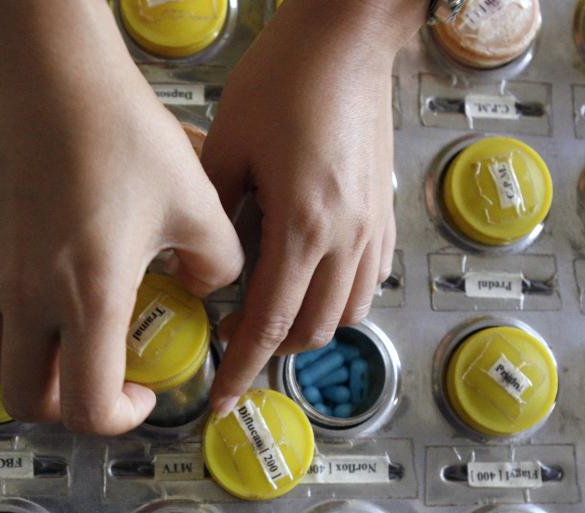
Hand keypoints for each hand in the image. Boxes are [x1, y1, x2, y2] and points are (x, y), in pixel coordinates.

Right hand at [0, 1, 243, 433]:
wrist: (51, 78)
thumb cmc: (120, 133)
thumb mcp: (197, 201)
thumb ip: (218, 262)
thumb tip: (210, 287)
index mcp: (88, 298)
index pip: (86, 407)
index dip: (120, 419)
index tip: (146, 392)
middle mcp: (31, 300)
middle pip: (29, 404)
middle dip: (70, 410)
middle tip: (108, 382)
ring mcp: (0, 279)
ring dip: (36, 378)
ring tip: (77, 351)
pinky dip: (18, 337)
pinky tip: (58, 302)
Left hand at [200, 0, 419, 414]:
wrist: (348, 39)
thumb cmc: (287, 81)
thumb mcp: (226, 146)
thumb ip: (211, 215)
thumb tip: (199, 262)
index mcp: (302, 228)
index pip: (268, 326)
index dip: (240, 371)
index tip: (220, 401)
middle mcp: (345, 240)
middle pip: (309, 333)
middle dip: (269, 353)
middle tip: (232, 347)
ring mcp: (373, 230)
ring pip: (346, 316)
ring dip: (305, 330)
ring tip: (269, 319)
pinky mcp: (385, 214)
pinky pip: (369, 282)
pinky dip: (338, 301)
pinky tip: (310, 285)